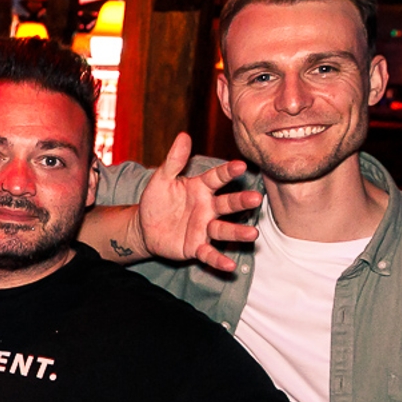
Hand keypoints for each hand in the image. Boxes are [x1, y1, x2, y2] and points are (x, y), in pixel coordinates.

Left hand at [131, 133, 262, 272]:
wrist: (144, 227)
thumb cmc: (157, 200)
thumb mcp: (161, 179)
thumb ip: (173, 160)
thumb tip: (183, 135)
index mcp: (201, 188)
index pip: (217, 178)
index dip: (228, 172)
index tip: (241, 166)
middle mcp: (208, 208)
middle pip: (228, 204)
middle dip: (242, 202)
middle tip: (256, 198)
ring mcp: (204, 228)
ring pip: (223, 230)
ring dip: (238, 232)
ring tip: (253, 235)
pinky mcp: (196, 246)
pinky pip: (209, 253)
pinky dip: (219, 260)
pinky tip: (230, 266)